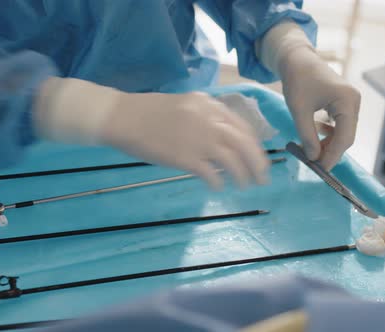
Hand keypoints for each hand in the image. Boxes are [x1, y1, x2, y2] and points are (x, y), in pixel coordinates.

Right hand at [100, 92, 269, 188]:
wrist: (122, 117)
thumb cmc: (147, 112)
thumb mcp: (183, 105)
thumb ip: (204, 117)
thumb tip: (221, 138)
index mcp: (209, 105)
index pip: (242, 127)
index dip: (254, 145)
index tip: (258, 157)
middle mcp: (209, 120)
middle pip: (244, 143)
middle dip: (258, 163)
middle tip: (262, 178)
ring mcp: (198, 139)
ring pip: (232, 160)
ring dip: (243, 176)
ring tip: (244, 186)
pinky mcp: (185, 157)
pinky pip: (211, 173)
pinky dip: (218, 182)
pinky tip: (217, 188)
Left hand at [279, 47, 360, 169]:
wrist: (296, 60)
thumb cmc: (297, 81)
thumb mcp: (299, 111)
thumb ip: (307, 135)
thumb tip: (313, 158)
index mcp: (347, 101)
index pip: (345, 137)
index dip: (332, 155)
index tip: (320, 169)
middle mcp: (353, 101)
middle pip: (346, 135)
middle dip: (330, 151)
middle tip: (313, 164)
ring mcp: (350, 101)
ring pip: (343, 131)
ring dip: (328, 143)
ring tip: (311, 151)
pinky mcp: (343, 102)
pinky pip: (339, 124)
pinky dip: (327, 133)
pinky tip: (314, 135)